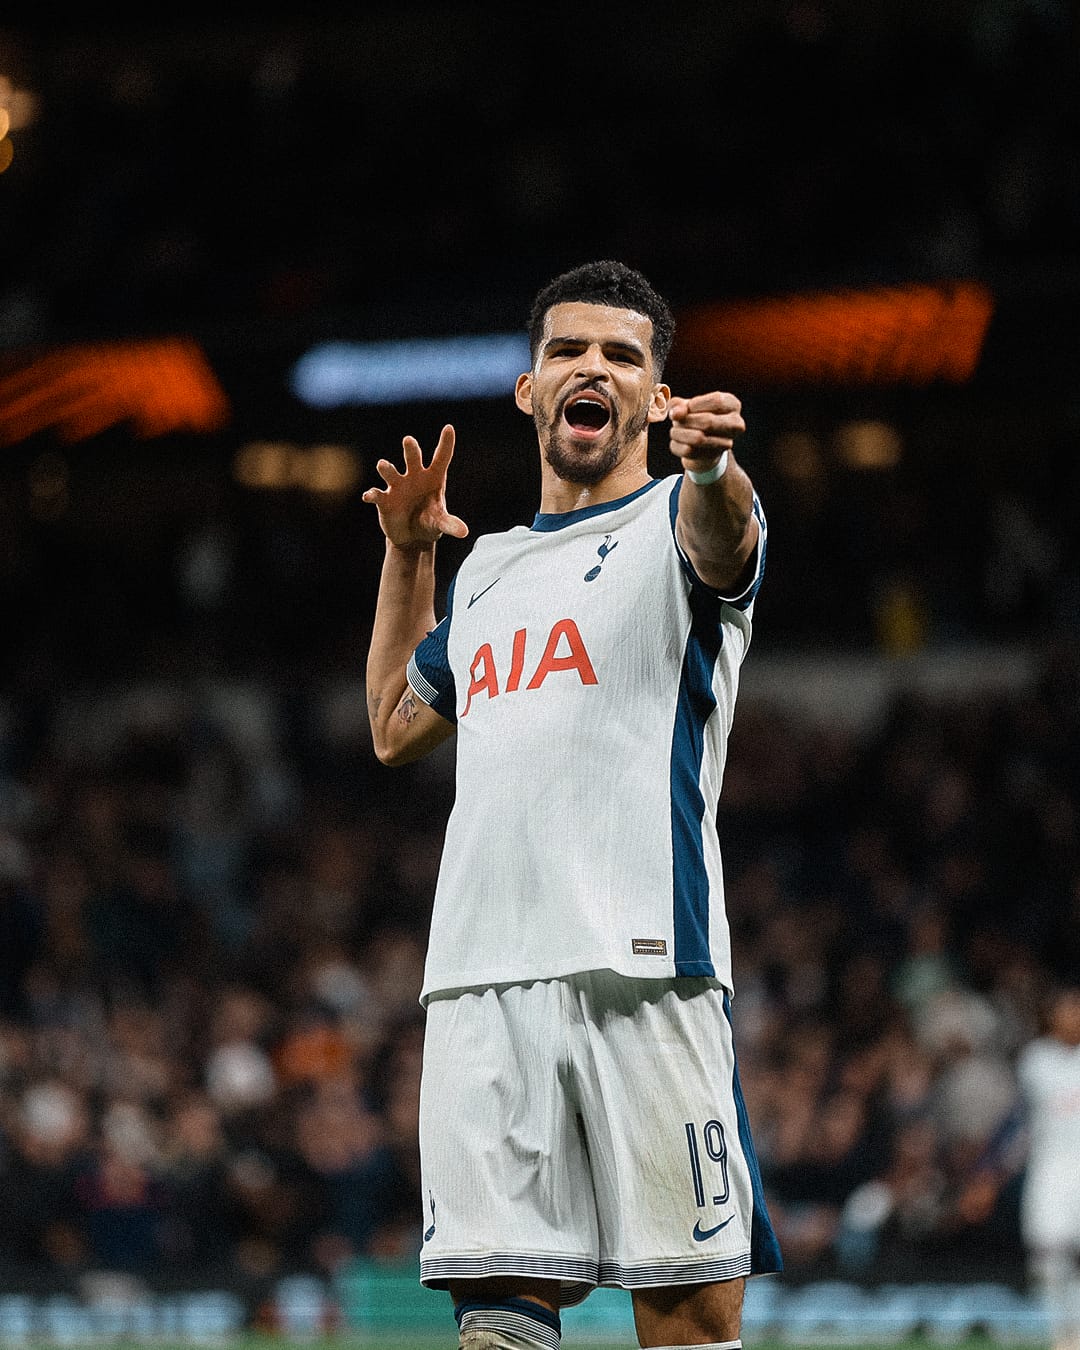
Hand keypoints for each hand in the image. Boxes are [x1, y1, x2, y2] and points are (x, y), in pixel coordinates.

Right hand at [362, 424, 467, 548]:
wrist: (411, 536)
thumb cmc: (429, 521)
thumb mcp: (440, 523)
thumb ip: (450, 524)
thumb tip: (464, 532)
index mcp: (433, 477)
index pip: (441, 458)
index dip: (445, 443)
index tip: (449, 428)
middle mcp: (414, 476)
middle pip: (412, 458)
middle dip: (410, 449)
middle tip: (408, 440)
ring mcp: (397, 486)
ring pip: (391, 472)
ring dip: (387, 468)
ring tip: (383, 465)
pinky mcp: (384, 500)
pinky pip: (376, 494)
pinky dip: (372, 495)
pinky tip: (369, 496)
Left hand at [668, 392, 745, 471]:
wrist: (700, 445)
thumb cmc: (695, 418)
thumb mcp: (686, 406)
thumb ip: (679, 404)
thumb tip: (676, 413)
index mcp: (733, 405)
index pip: (717, 401)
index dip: (695, 404)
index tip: (686, 407)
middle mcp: (736, 424)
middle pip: (708, 421)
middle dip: (686, 420)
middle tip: (677, 420)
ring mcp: (727, 443)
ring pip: (698, 438)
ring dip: (679, 432)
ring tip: (675, 430)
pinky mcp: (712, 457)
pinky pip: (688, 451)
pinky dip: (677, 444)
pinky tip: (678, 441)